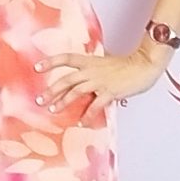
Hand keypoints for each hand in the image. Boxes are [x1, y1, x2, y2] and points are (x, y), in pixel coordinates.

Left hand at [41, 48, 162, 114]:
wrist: (143, 65)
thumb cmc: (126, 65)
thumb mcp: (105, 62)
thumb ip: (92, 68)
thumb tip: (83, 74)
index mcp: (89, 61)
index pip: (66, 58)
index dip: (50, 62)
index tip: (36, 67)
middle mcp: (91, 70)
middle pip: (66, 79)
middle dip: (51, 90)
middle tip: (39, 100)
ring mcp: (100, 81)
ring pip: (76, 91)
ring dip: (63, 101)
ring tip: (53, 110)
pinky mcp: (109, 91)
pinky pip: (95, 105)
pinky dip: (87, 115)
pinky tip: (81, 122)